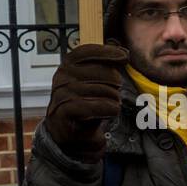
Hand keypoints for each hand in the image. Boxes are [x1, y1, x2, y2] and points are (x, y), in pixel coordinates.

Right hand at [44, 43, 127, 161]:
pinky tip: (111, 111)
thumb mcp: (93, 82)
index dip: (107, 52)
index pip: (87, 52)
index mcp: (67, 65)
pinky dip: (108, 109)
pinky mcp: (63, 111)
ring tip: (111, 105)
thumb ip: (105, 66)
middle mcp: (62, 76)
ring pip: (102, 90)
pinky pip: (94, 106)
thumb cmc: (83, 104)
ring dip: (113, 99)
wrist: (68, 134)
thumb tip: (123, 53)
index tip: (124, 57)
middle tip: (114, 93)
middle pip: (101, 72)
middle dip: (115, 83)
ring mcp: (61, 94)